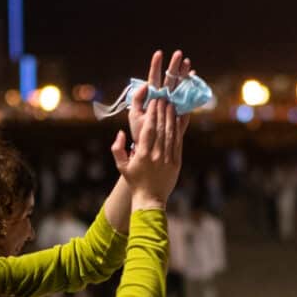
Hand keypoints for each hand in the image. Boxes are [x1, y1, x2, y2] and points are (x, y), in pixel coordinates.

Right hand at [112, 57, 185, 206]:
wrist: (150, 199)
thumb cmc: (134, 181)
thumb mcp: (121, 166)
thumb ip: (117, 148)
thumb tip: (120, 133)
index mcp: (143, 155)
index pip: (149, 130)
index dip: (153, 114)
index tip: (154, 102)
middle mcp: (157, 155)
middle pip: (161, 129)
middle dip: (163, 111)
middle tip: (164, 97)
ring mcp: (168, 159)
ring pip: (171, 134)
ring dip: (171, 118)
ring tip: (172, 104)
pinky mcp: (176, 163)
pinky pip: (178, 143)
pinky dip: (178, 130)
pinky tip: (178, 120)